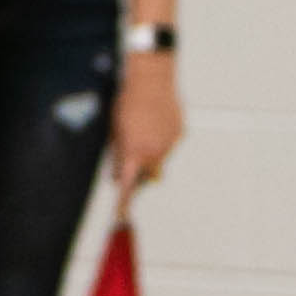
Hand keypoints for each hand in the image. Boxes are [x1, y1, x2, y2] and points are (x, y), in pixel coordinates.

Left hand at [112, 53, 182, 192]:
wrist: (151, 80)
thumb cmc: (128, 102)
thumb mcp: (115, 131)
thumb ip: (117, 156)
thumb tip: (117, 175)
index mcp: (134, 153)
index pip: (127, 185)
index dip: (124, 202)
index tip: (121, 216)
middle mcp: (154, 153)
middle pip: (151, 175)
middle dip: (143, 172)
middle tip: (136, 156)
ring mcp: (170, 144)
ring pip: (161, 158)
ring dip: (153, 151)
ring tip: (145, 126)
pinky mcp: (180, 133)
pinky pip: (170, 143)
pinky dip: (163, 137)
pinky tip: (155, 119)